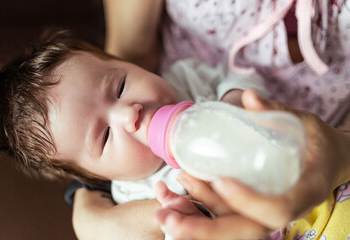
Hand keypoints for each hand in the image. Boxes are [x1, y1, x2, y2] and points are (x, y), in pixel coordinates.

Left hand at [154, 89, 349, 238]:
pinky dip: (198, 213)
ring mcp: (264, 213)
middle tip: (168, 220)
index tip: (220, 180)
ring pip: (230, 228)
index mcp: (304, 191)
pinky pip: (225, 217)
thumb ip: (276, 112)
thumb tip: (248, 95)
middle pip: (244, 231)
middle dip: (205, 229)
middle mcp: (282, 209)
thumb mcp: (304, 124)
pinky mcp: (251, 209)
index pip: (276, 208)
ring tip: (163, 213)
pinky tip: (174, 203)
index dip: (248, 200)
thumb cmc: (317, 142)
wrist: (327, 160)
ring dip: (194, 224)